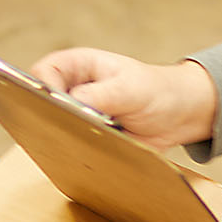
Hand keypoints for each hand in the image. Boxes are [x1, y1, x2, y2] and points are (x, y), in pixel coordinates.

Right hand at [30, 48, 217, 148]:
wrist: (180, 116)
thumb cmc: (157, 90)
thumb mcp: (129, 89)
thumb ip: (100, 96)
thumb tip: (72, 105)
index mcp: (78, 66)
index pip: (43, 72)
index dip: (42, 89)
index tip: (54, 106)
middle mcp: (73, 89)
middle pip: (41, 102)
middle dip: (48, 117)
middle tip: (62, 130)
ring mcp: (78, 114)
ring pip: (53, 127)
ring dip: (63, 137)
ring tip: (79, 144)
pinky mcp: (86, 136)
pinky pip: (71, 146)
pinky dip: (76, 152)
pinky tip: (88, 155)